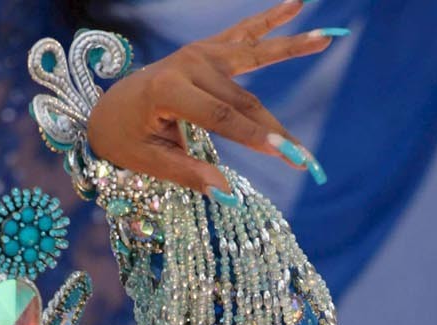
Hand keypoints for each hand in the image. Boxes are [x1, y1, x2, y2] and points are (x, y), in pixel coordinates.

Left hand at [85, 2, 333, 194]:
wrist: (110, 108)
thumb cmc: (127, 141)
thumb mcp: (150, 163)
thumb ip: (188, 175)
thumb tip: (226, 194)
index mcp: (169, 89)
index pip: (221, 117)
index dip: (253, 137)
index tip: (284, 154)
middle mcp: (187, 64)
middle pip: (242, 99)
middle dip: (274, 129)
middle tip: (305, 158)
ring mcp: (199, 52)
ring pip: (252, 61)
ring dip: (291, 48)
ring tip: (326, 38)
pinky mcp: (207, 50)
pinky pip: (244, 34)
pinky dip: (270, 19)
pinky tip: (296, 4)